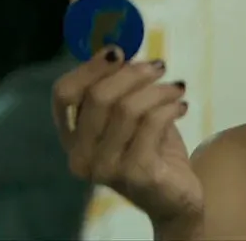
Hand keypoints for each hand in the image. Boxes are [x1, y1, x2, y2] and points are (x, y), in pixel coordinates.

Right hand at [52, 47, 202, 224]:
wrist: (175, 198)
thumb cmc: (150, 149)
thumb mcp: (130, 115)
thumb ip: (121, 86)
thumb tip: (123, 47)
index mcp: (72, 138)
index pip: (64, 94)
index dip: (89, 67)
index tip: (119, 50)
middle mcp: (80, 156)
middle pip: (98, 96)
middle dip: (132, 73)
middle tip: (159, 66)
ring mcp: (105, 168)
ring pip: (128, 108)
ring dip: (157, 90)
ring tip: (175, 88)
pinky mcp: (135, 174)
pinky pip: (151, 124)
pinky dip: (170, 107)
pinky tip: (181, 107)